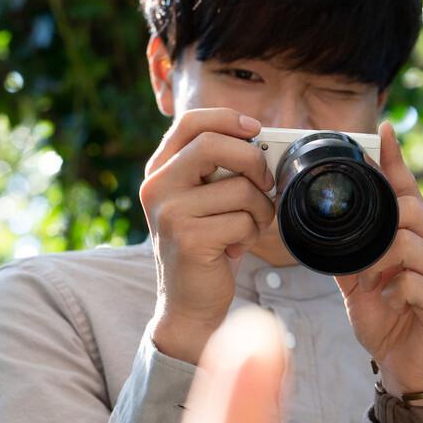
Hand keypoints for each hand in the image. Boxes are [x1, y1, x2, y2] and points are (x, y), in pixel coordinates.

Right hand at [140, 107, 276, 363]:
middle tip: (266, 185)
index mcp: (160, 170)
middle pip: (214, 144)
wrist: (188, 304)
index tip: (255, 129)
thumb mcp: (206, 201)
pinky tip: (237, 248)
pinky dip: (252, 234)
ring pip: (240, 188)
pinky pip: (242, 220)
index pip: (190, 121)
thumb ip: (221, 170)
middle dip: (254, 162)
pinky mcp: (187, 238)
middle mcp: (157, 186)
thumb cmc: (207, 246)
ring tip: (248, 228)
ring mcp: (169, 212)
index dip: (227, 118)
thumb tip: (264, 140)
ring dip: (260, 210)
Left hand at [336, 122, 422, 395]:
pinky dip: (393, 290)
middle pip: (409, 211)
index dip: (395, 161)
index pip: (410, 191)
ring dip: (380, 262)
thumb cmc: (388, 322)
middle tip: (359, 259)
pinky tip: (391, 303)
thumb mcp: (360, 281)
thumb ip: (350, 250)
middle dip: (376, 230)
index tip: (382, 130)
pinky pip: (414, 280)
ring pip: (409, 242)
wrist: (405, 370)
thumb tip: (323, 221)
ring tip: (374, 283)